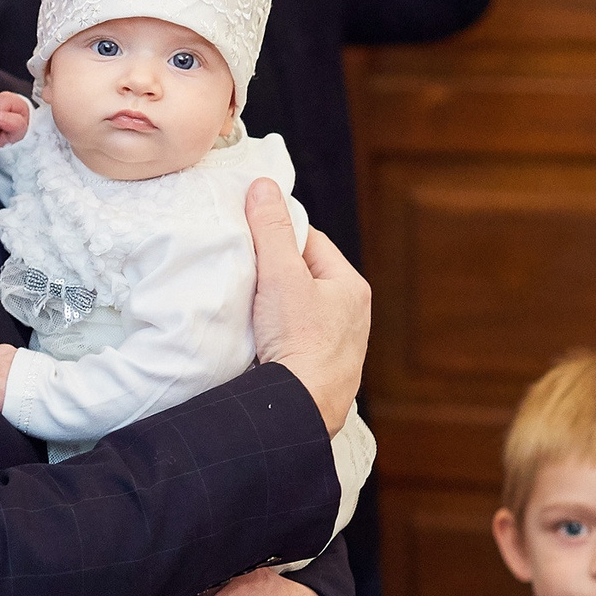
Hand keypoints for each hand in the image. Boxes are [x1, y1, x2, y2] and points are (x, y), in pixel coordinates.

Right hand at [246, 179, 368, 432]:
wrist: (302, 408)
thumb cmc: (299, 341)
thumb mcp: (280, 275)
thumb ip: (271, 230)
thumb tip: (263, 187)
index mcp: (351, 287)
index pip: (310, 242)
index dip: (277, 237)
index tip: (249, 241)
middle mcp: (352, 316)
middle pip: (303, 277)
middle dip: (274, 275)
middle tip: (243, 276)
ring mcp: (338, 347)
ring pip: (298, 311)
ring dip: (273, 308)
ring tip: (247, 310)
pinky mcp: (320, 372)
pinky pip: (294, 340)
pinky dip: (275, 337)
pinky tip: (257, 342)